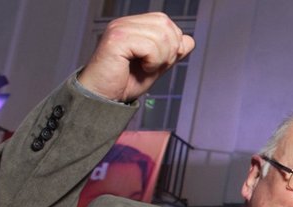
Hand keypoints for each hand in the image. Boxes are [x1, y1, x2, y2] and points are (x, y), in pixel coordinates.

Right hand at [77, 13, 193, 102]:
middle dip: (169, 50)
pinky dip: (153, 62)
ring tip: (146, 68)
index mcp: (132, 26)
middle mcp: (125, 24)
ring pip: (161, 36)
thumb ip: (171, 52)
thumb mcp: (155, 65)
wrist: (104, 97)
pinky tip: (142, 69)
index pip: (165, 21)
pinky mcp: (117, 40)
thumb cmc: (124, 83)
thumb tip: (188, 41)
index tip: (159, 60)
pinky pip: (150, 46)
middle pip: (166, 26)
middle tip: (154, 65)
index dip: (172, 42)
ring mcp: (120, 30)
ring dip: (161, 58)